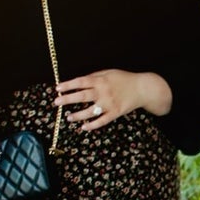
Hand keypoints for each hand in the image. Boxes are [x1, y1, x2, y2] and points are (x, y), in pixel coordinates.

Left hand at [57, 69, 171, 128]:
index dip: (68, 85)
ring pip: (90, 112)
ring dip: (78, 115)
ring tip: (69, 117)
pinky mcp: (115, 113)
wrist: (142, 88)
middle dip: (67, 99)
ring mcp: (109, 104)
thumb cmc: (124, 79)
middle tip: (56, 102)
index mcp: (101, 80)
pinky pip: (102, 121)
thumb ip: (94, 77)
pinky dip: (92, 125)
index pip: (81, 82)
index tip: (57, 88)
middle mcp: (103, 92)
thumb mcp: (108, 72)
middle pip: (82, 97)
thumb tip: (79, 82)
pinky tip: (84, 127)